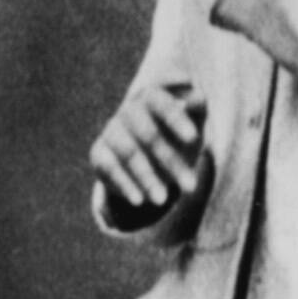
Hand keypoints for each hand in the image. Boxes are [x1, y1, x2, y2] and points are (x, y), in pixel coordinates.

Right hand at [90, 79, 209, 226]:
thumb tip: (198, 98)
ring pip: (129, 153)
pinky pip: (109, 167)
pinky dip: (124, 184)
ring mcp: (112, 130)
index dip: (175, 119)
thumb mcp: (195, 121)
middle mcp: (128, 111)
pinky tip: (138, 200)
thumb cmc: (180, 134)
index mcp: (152, 97)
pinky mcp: (99, 152)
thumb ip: (198, 108)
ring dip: (147, 178)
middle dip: (171, 162)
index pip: (160, 103)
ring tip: (164, 199)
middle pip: (149, 135)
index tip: (193, 137)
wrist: (153, 157)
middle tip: (191, 186)